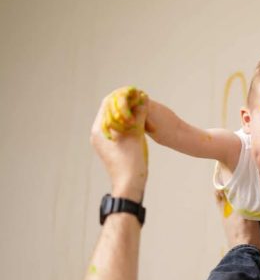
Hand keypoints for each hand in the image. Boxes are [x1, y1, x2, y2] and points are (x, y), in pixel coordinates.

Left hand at [91, 87, 148, 201]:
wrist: (128, 185)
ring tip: (140, 113)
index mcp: (99, 129)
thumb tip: (142, 99)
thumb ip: (138, 116)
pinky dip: (127, 126)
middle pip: (110, 112)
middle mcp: (98, 134)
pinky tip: (138, 126)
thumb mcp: (136, 136)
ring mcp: (103, 142)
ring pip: (114, 121)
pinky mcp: (110, 148)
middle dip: (124, 106)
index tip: (135, 94)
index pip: (108, 103)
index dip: (122, 96)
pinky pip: (117, 131)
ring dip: (126, 115)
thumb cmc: (131, 162)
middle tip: (139, 102)